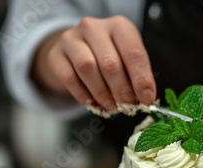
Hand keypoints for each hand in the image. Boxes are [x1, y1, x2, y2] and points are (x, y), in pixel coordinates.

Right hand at [33, 16, 155, 110]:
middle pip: (110, 63)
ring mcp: (72, 38)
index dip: (141, 79)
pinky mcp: (56, 54)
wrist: (77, 50)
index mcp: (119, 26)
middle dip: (122, 89)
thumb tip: (145, 97)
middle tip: (128, 105)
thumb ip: (137, 75)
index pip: (134, 52)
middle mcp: (94, 28)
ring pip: (87, 68)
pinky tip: (93, 103)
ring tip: (112, 106)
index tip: (147, 98)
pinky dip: (83, 94)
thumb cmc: (111, 55)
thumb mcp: (128, 59)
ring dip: (102, 93)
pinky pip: (69, 77)